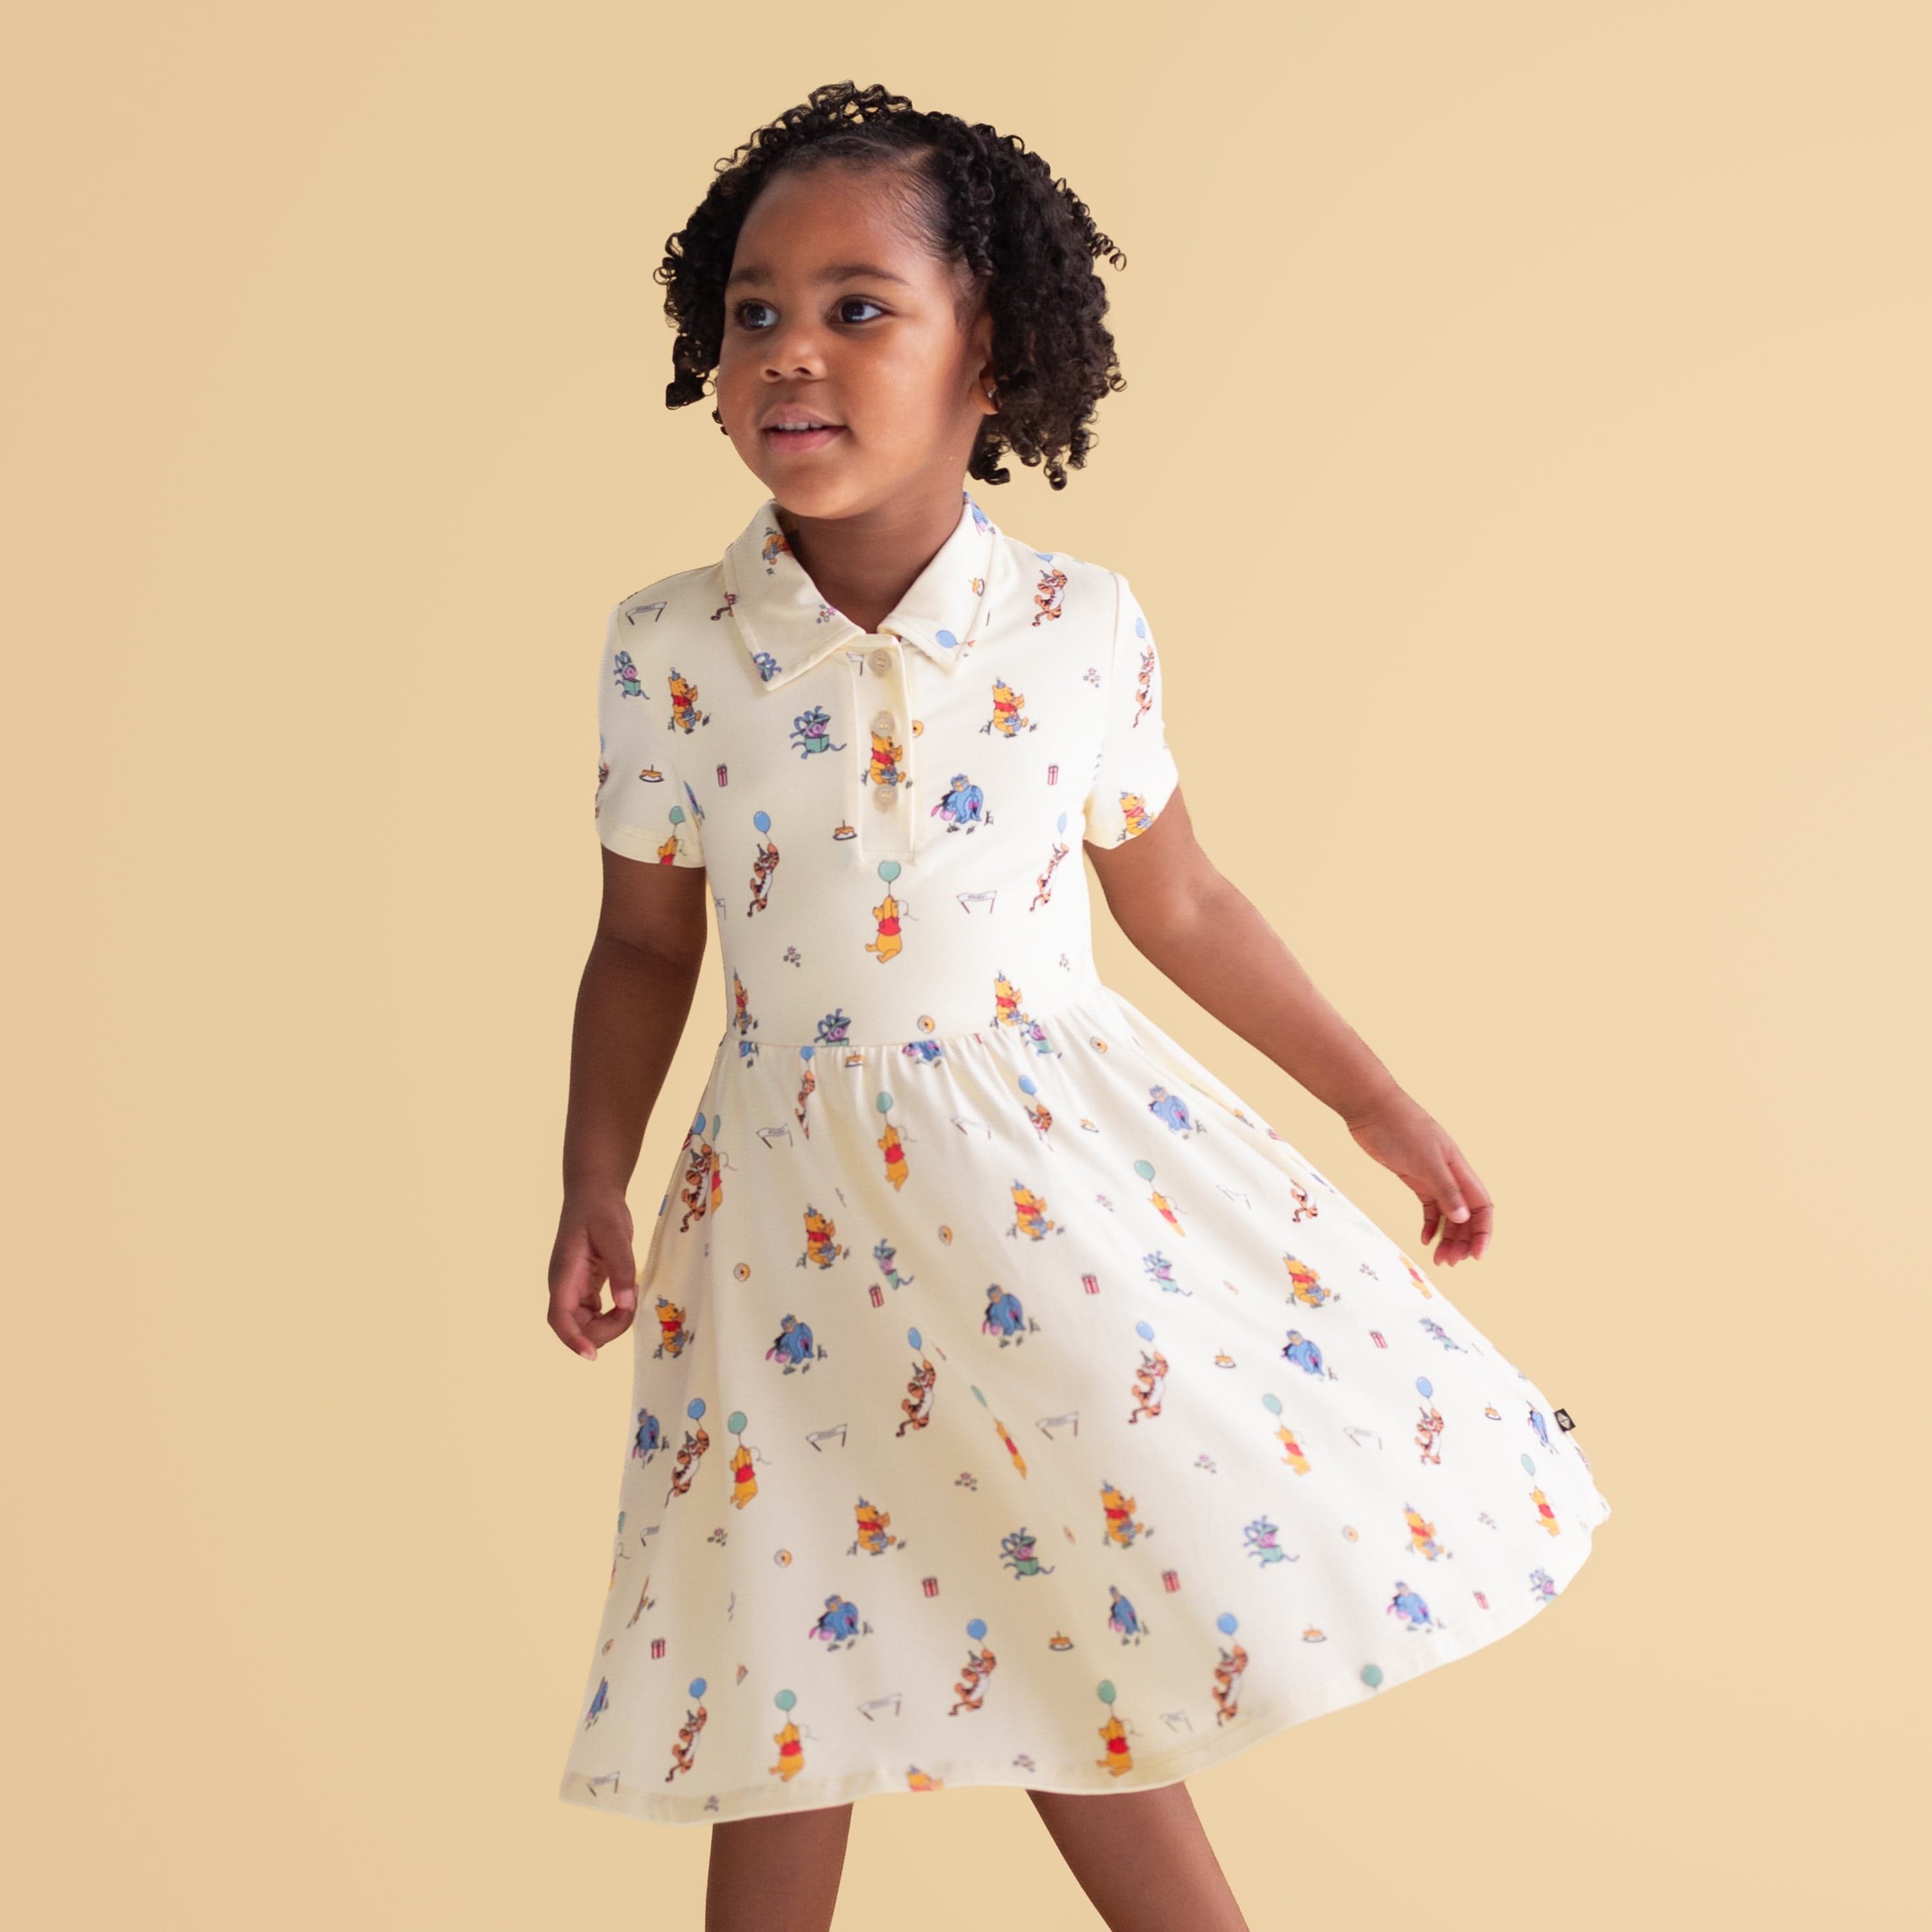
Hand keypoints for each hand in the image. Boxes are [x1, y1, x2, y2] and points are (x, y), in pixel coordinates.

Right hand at [548, 1188, 639, 1359]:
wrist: (594, 1193)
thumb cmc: (600, 1210)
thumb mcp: (614, 1234)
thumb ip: (621, 1268)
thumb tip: (625, 1303)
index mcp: (564, 1275)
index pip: (560, 1318)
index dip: (574, 1340)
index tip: (592, 1356)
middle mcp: (565, 1287)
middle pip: (576, 1328)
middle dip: (603, 1330)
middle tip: (629, 1308)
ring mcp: (575, 1288)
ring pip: (586, 1324)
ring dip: (610, 1323)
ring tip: (630, 1298)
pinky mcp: (587, 1286)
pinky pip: (596, 1312)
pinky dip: (613, 1314)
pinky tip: (627, 1296)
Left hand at [1342, 1092, 1492, 1267]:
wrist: (1370, 1107)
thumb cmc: (1400, 1127)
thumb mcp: (1425, 1160)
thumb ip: (1445, 1189)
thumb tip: (1464, 1218)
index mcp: (1459, 1169)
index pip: (1482, 1206)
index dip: (1483, 1231)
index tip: (1476, 1255)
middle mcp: (1450, 1174)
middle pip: (1466, 1214)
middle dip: (1463, 1240)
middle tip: (1450, 1262)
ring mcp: (1431, 1175)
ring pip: (1447, 1213)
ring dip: (1447, 1236)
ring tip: (1439, 1258)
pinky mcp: (1413, 1176)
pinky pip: (1428, 1206)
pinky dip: (1429, 1224)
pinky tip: (1423, 1238)